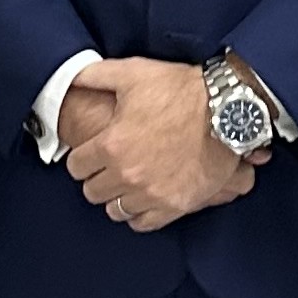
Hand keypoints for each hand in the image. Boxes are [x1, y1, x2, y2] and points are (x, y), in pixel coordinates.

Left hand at [65, 57, 257, 230]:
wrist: (226, 108)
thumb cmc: (179, 90)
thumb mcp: (132, 73)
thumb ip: (95, 76)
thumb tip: (71, 78)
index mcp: (111, 145)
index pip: (76, 167)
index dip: (81, 159)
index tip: (90, 154)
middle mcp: (127, 174)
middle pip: (92, 192)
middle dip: (97, 178)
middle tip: (107, 168)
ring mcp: (152, 193)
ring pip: (115, 210)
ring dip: (116, 197)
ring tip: (125, 185)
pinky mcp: (175, 204)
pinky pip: (143, 223)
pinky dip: (139, 214)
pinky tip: (142, 200)